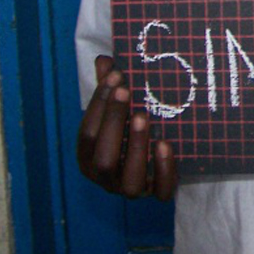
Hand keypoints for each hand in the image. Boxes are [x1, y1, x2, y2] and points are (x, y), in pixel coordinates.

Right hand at [77, 55, 177, 199]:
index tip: (116, 76)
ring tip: (143, 116)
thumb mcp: (116, 111)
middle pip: (104, 158)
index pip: (88, 133)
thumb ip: (109, 90)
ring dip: (136, 146)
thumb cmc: (126, 131)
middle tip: (126, 91)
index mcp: (88, 157)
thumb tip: (105, 59)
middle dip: (114, 123)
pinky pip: (161, 192)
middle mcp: (105, 178)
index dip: (100, 104)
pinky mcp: (155, 194)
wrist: (149, 162)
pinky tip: (165, 144)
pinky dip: (163, 169)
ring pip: (129, 181)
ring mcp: (129, 189)